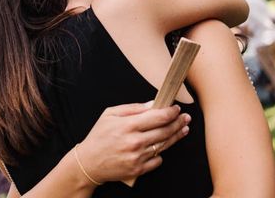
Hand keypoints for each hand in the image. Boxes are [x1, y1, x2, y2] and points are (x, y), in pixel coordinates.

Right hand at [76, 102, 190, 182]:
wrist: (88, 163)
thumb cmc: (99, 136)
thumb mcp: (110, 114)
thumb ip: (132, 108)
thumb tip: (152, 104)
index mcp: (128, 125)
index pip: (157, 117)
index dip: (170, 112)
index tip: (176, 108)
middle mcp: (134, 141)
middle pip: (164, 131)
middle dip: (178, 123)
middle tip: (186, 118)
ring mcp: (137, 157)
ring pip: (164, 145)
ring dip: (176, 136)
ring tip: (184, 129)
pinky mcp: (138, 169)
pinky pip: (157, 160)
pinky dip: (161, 152)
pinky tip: (164, 145)